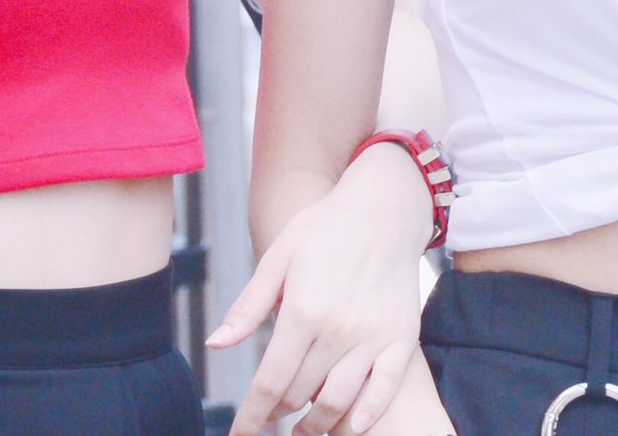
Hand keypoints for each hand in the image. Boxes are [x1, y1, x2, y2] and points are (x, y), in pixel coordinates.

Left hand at [218, 145, 432, 435]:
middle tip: (270, 415)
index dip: (251, 417)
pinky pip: (385, 388)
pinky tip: (351, 426)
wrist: (386, 204)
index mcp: (303, 310)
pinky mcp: (402, 334)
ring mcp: (373, 334)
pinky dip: (367, 414)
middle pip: (299, 395)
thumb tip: (215, 345)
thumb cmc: (326, 226)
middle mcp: (338, 328)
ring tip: (302, 426)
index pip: (269, 383)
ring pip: (337, 401)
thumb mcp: (280, 255)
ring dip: (315, 423)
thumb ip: (249, 305)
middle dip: (278, 412)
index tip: (241, 434)